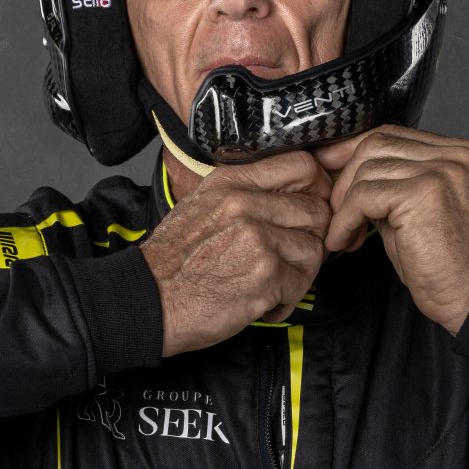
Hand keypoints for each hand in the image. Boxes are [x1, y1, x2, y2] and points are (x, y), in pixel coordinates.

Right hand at [140, 151, 332, 355]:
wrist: (150, 299)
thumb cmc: (175, 260)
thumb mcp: (204, 204)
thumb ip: (246, 192)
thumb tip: (293, 196)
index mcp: (232, 181)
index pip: (302, 166)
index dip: (319, 189)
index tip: (312, 208)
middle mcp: (246, 203)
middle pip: (317, 211)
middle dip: (311, 239)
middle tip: (292, 258)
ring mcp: (258, 238)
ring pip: (314, 250)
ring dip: (300, 273)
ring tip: (273, 284)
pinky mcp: (266, 274)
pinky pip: (301, 284)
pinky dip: (286, 301)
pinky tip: (263, 303)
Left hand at [313, 125, 468, 334]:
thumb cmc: (446, 263)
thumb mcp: (416, 210)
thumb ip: (390, 183)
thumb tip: (343, 170)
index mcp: (460, 153)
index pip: (393, 134)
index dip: (353, 150)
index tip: (329, 166)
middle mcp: (455, 155)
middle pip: (377, 143)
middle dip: (345, 177)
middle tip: (336, 213)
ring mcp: (442, 170)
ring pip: (367, 168)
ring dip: (345, 204)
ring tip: (346, 234)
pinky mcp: (424, 192)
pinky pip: (365, 195)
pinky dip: (346, 220)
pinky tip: (346, 240)